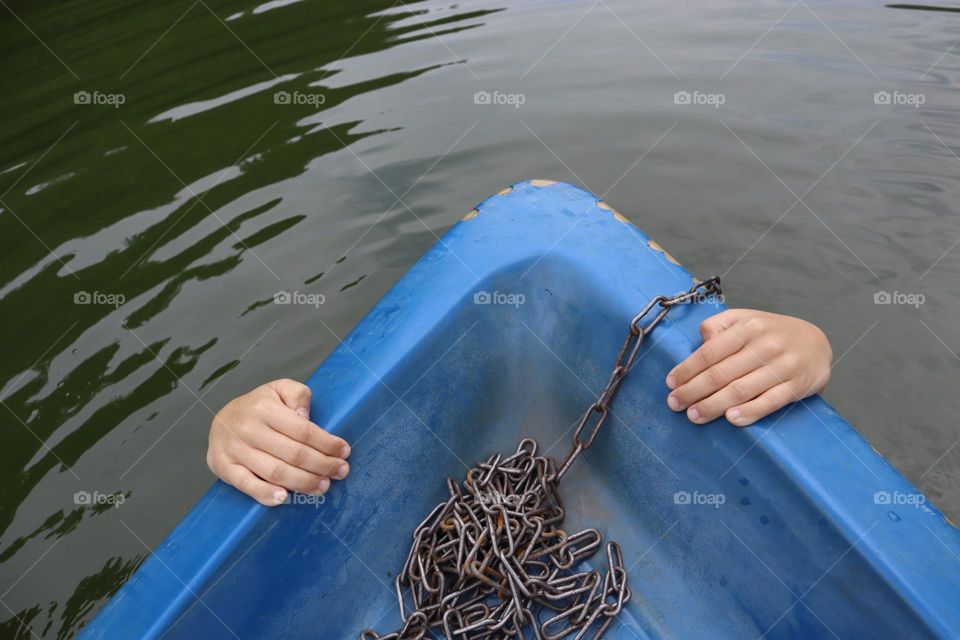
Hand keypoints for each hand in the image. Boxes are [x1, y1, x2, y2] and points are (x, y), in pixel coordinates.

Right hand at [207, 379, 350, 505]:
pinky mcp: (225, 468)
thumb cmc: (258, 406)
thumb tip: (306, 416)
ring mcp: (235, 450)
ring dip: (304, 483)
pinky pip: (248, 485)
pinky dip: (266, 495)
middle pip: (294, 454)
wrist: (220, 419)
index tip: (344, 451)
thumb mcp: (279, 389)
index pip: (303, 430)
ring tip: (323, 486)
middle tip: (341, 472)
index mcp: (265, 409)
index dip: (327, 443)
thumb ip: (298, 395)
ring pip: (276, 472)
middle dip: (323, 465)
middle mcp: (249, 429)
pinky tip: (285, 498)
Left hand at [665, 309, 831, 426]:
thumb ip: (720, 325)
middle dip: (693, 391)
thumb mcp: (746, 319)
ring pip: (741, 390)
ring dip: (713, 405)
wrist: (817, 344)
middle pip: (721, 374)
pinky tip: (730, 419)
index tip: (670, 382)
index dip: (687, 369)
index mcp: (749, 327)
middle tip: (674, 403)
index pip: (710, 351)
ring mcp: (782, 367)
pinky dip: (749, 412)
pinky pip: (769, 402)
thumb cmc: (773, 333)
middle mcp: (765, 346)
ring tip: (694, 415)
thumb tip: (700, 341)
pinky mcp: (796, 387)